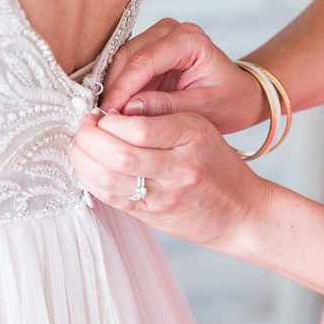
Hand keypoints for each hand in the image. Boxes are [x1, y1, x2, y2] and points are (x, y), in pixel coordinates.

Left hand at [70, 109, 270, 252]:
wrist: (242, 212)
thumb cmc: (217, 164)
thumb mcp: (199, 127)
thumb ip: (159, 114)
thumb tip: (115, 107)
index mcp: (192, 136)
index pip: (138, 128)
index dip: (107, 120)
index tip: (97, 113)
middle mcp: (179, 167)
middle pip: (119, 154)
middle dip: (89, 139)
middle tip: (82, 128)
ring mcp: (166, 195)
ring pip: (110, 179)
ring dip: (83, 161)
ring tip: (80, 147)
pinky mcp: (153, 216)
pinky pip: (112, 199)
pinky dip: (91, 181)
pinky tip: (87, 168)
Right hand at [101, 19, 266, 134]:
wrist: (239, 95)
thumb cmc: (229, 101)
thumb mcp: (203, 110)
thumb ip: (166, 107)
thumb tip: (128, 109)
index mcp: (189, 40)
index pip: (146, 60)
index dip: (123, 87)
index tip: (109, 112)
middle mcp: (171, 31)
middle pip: (128, 56)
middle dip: (113, 87)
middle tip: (102, 117)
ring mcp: (157, 37)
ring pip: (121, 59)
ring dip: (111, 86)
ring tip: (105, 115)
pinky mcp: (149, 50)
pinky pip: (124, 66)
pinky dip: (117, 86)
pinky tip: (112, 107)